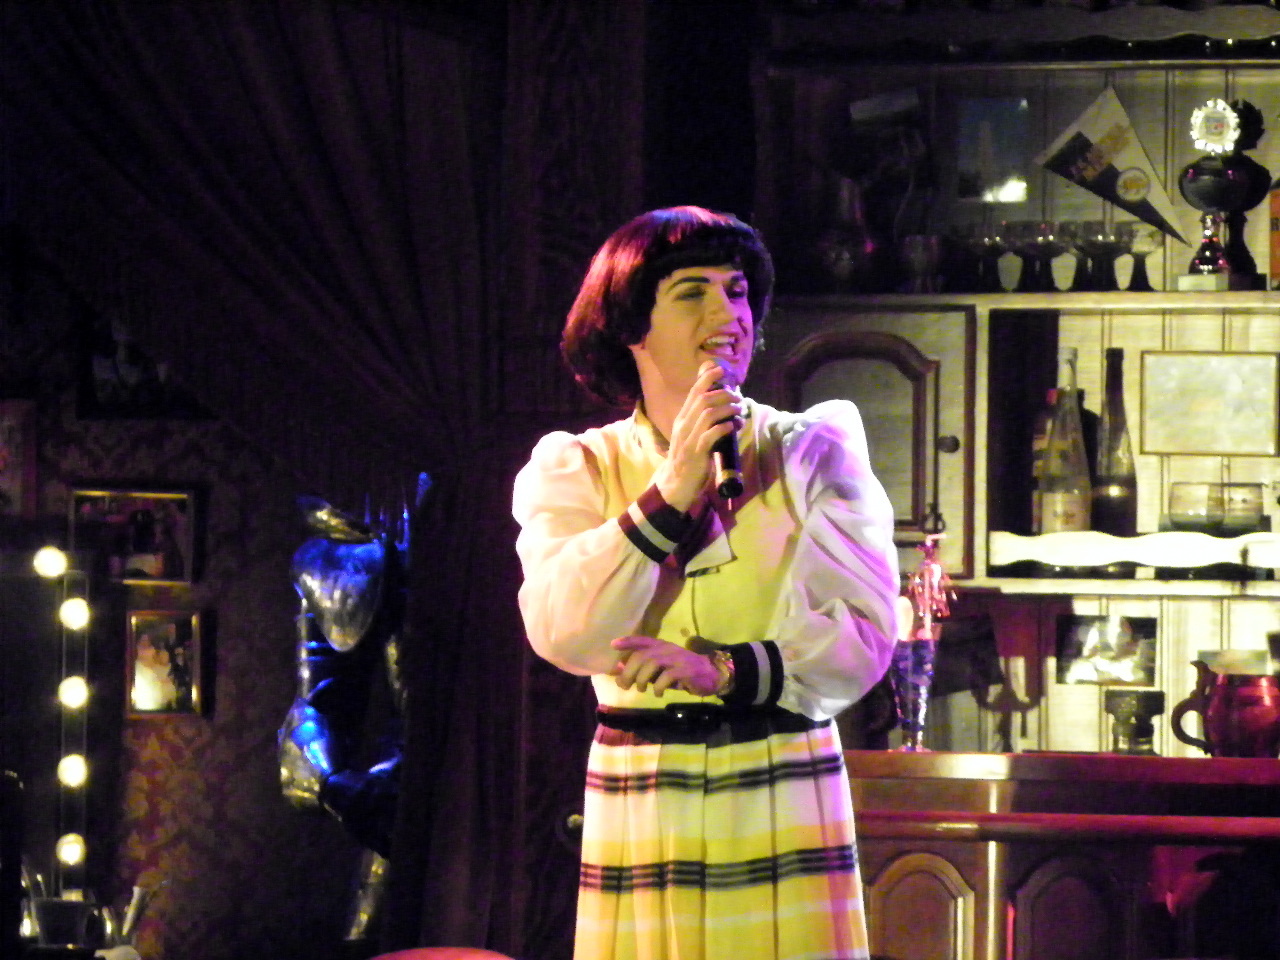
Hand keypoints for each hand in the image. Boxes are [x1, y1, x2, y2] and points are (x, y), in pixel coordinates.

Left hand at [610, 635, 720, 696]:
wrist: (711, 675)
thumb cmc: (682, 672)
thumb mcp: (662, 669)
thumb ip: (644, 670)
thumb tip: (620, 674)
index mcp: (661, 646)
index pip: (642, 640)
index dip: (627, 641)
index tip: (613, 645)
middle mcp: (668, 649)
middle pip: (642, 655)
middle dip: (629, 670)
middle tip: (624, 685)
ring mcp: (677, 658)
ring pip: (652, 663)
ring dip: (641, 678)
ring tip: (640, 689)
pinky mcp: (686, 670)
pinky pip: (666, 677)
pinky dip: (657, 687)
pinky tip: (657, 693)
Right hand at [653, 361, 742, 512]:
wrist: (675, 485)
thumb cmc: (688, 459)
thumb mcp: (692, 435)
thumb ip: (703, 422)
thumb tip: (725, 409)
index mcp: (682, 419)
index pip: (693, 392)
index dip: (707, 378)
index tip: (721, 369)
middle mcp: (683, 426)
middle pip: (703, 399)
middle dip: (724, 394)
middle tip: (738, 398)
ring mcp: (688, 439)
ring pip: (708, 414)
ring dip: (727, 410)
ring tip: (739, 412)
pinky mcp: (695, 453)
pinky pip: (711, 435)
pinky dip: (724, 428)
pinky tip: (733, 427)